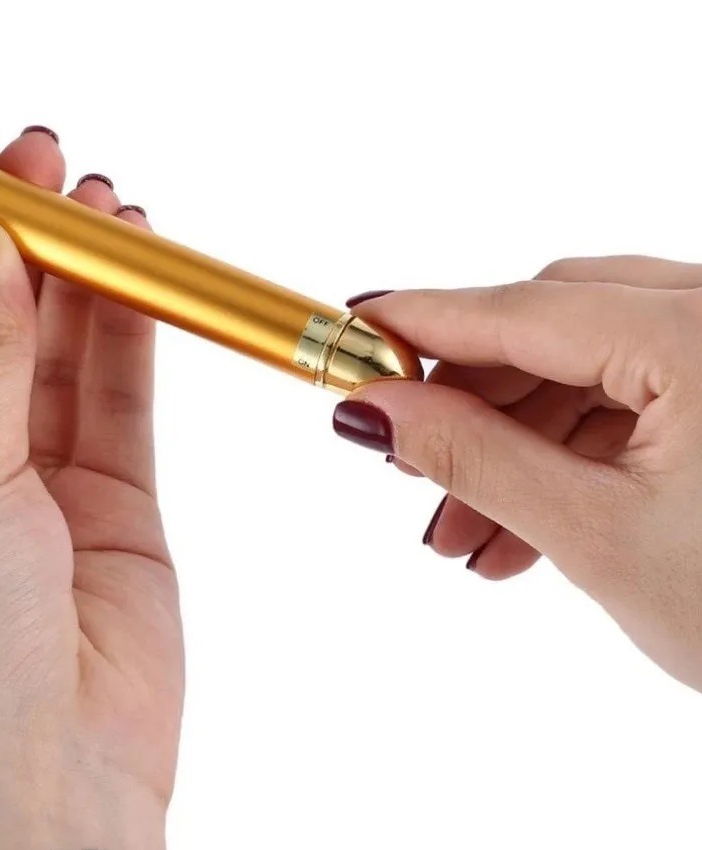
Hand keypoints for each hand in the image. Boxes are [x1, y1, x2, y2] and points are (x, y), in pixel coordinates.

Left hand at [0, 128, 182, 849]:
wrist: (57, 787)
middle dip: (22, 245)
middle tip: (50, 163)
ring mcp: (43, 485)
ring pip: (63, 357)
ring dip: (84, 282)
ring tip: (106, 204)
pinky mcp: (117, 504)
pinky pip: (120, 401)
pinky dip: (130, 337)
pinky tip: (138, 277)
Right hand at [333, 256, 701, 691]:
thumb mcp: (596, 534)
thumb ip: (472, 457)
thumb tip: (373, 412)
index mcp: (700, 337)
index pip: (521, 310)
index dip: (422, 322)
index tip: (353, 330)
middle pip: (547, 331)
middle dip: (466, 403)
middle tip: (405, 459)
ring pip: (581, 371)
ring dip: (510, 445)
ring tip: (460, 534)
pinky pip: (624, 400)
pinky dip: (563, 456)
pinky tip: (519, 531)